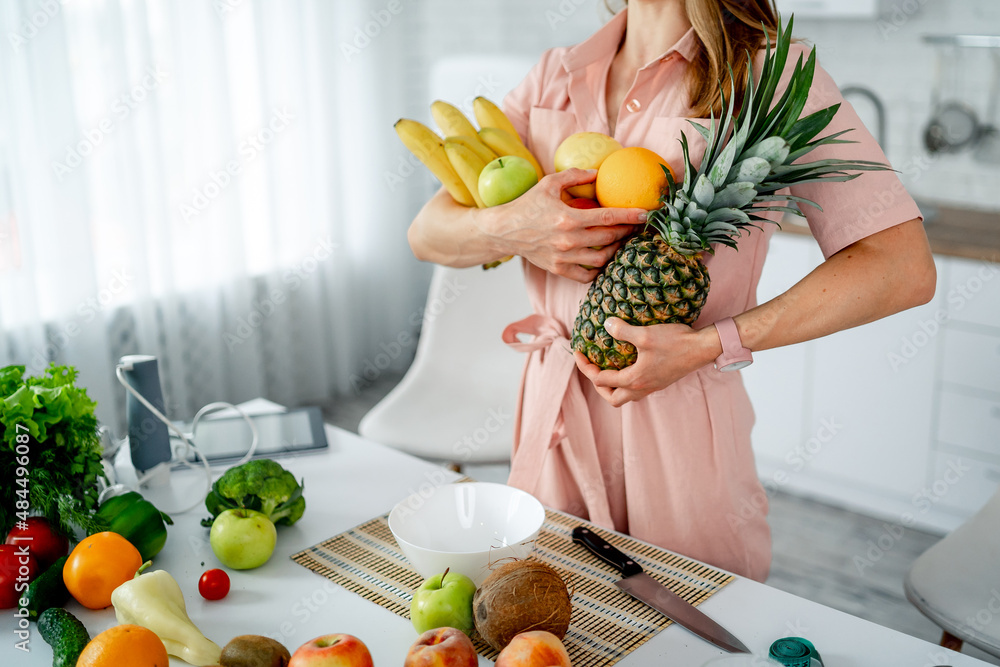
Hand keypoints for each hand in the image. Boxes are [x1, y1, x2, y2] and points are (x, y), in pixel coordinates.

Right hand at [477, 168, 645, 282]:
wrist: (503, 231)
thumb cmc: (527, 205)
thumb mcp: (549, 183)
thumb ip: (575, 175)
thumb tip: (598, 173)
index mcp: (568, 218)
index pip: (608, 217)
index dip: (630, 216)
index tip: (646, 213)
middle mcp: (568, 241)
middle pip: (609, 238)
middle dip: (627, 231)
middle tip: (636, 225)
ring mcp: (563, 258)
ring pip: (601, 259)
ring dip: (616, 250)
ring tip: (622, 241)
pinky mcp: (558, 269)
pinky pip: (586, 275)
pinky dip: (599, 269)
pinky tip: (604, 259)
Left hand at [573, 317, 720, 406]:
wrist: (703, 349)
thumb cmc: (676, 342)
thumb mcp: (645, 334)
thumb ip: (623, 331)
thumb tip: (606, 325)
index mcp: (634, 380)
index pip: (600, 380)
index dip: (585, 366)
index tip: (578, 351)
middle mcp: (642, 388)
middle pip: (611, 398)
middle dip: (597, 385)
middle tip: (591, 367)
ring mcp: (652, 387)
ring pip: (625, 397)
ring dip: (611, 387)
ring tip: (606, 369)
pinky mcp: (660, 382)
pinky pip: (636, 389)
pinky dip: (625, 382)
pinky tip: (627, 365)